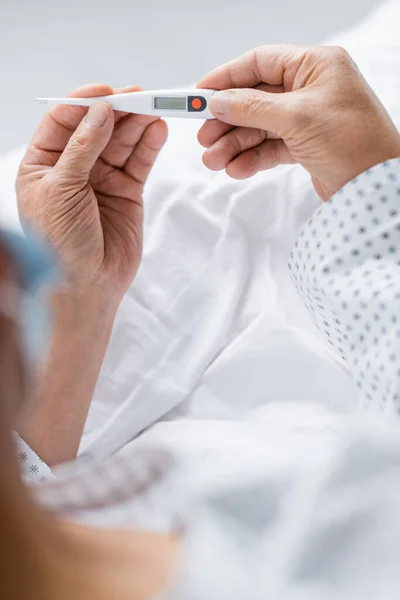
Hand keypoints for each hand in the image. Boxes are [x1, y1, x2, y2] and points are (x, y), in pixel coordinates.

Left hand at [17, 84, 167, 305]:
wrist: (86, 286)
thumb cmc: (60, 242)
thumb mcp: (62, 189)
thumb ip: (83, 148)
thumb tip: (100, 111)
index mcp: (42, 165)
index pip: (62, 122)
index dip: (83, 104)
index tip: (105, 93)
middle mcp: (72, 169)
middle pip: (97, 129)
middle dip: (117, 112)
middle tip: (139, 97)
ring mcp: (101, 180)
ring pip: (121, 143)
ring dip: (137, 125)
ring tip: (154, 110)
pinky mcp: (127, 192)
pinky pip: (139, 162)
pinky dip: (149, 146)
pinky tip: (157, 130)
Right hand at [197, 45, 399, 199]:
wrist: (377, 187)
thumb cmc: (353, 141)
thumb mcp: (296, 118)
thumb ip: (252, 107)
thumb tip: (217, 101)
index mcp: (315, 66)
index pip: (260, 62)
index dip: (226, 78)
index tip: (198, 94)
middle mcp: (310, 88)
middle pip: (255, 98)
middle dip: (227, 120)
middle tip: (203, 137)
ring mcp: (308, 118)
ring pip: (259, 127)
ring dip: (235, 144)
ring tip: (213, 161)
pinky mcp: (306, 146)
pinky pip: (271, 147)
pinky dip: (252, 158)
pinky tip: (236, 169)